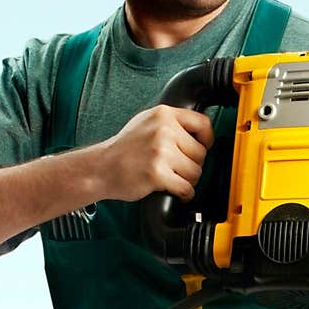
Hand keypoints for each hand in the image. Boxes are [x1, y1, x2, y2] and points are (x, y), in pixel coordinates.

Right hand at [100, 105, 214, 202]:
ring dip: (187, 180)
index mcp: (163, 114)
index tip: (203, 147)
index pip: (203, 123)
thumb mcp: (146, 122)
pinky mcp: (157, 174)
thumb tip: (199, 132)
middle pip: (201, 153)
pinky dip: (183, 193)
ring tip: (172, 178)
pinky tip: (175, 191)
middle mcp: (163, 130)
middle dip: (193, 164)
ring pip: (195, 172)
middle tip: (178, 168)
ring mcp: (160, 152)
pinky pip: (186, 188)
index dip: (207, 139)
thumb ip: (171, 123)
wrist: (101, 168)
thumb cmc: (123, 149)